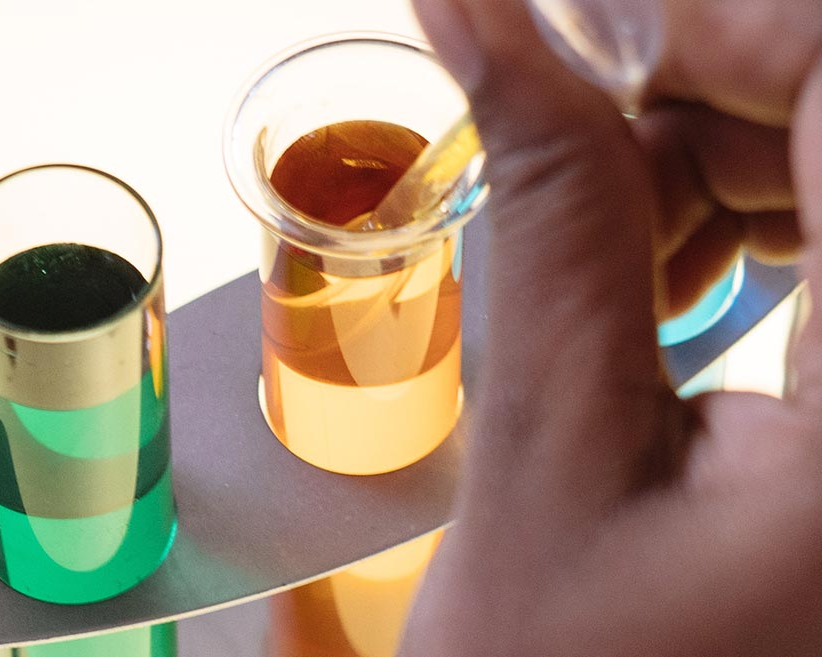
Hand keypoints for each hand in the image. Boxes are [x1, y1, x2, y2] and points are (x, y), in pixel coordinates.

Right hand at [402, 1, 821, 655]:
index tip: (584, 49)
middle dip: (718, 97)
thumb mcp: (551, 455)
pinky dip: (777, 220)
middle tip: (579, 151)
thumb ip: (549, 215)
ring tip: (620, 251)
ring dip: (743, 160)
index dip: (717, 29)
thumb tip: (486, 19)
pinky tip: (686, 277)